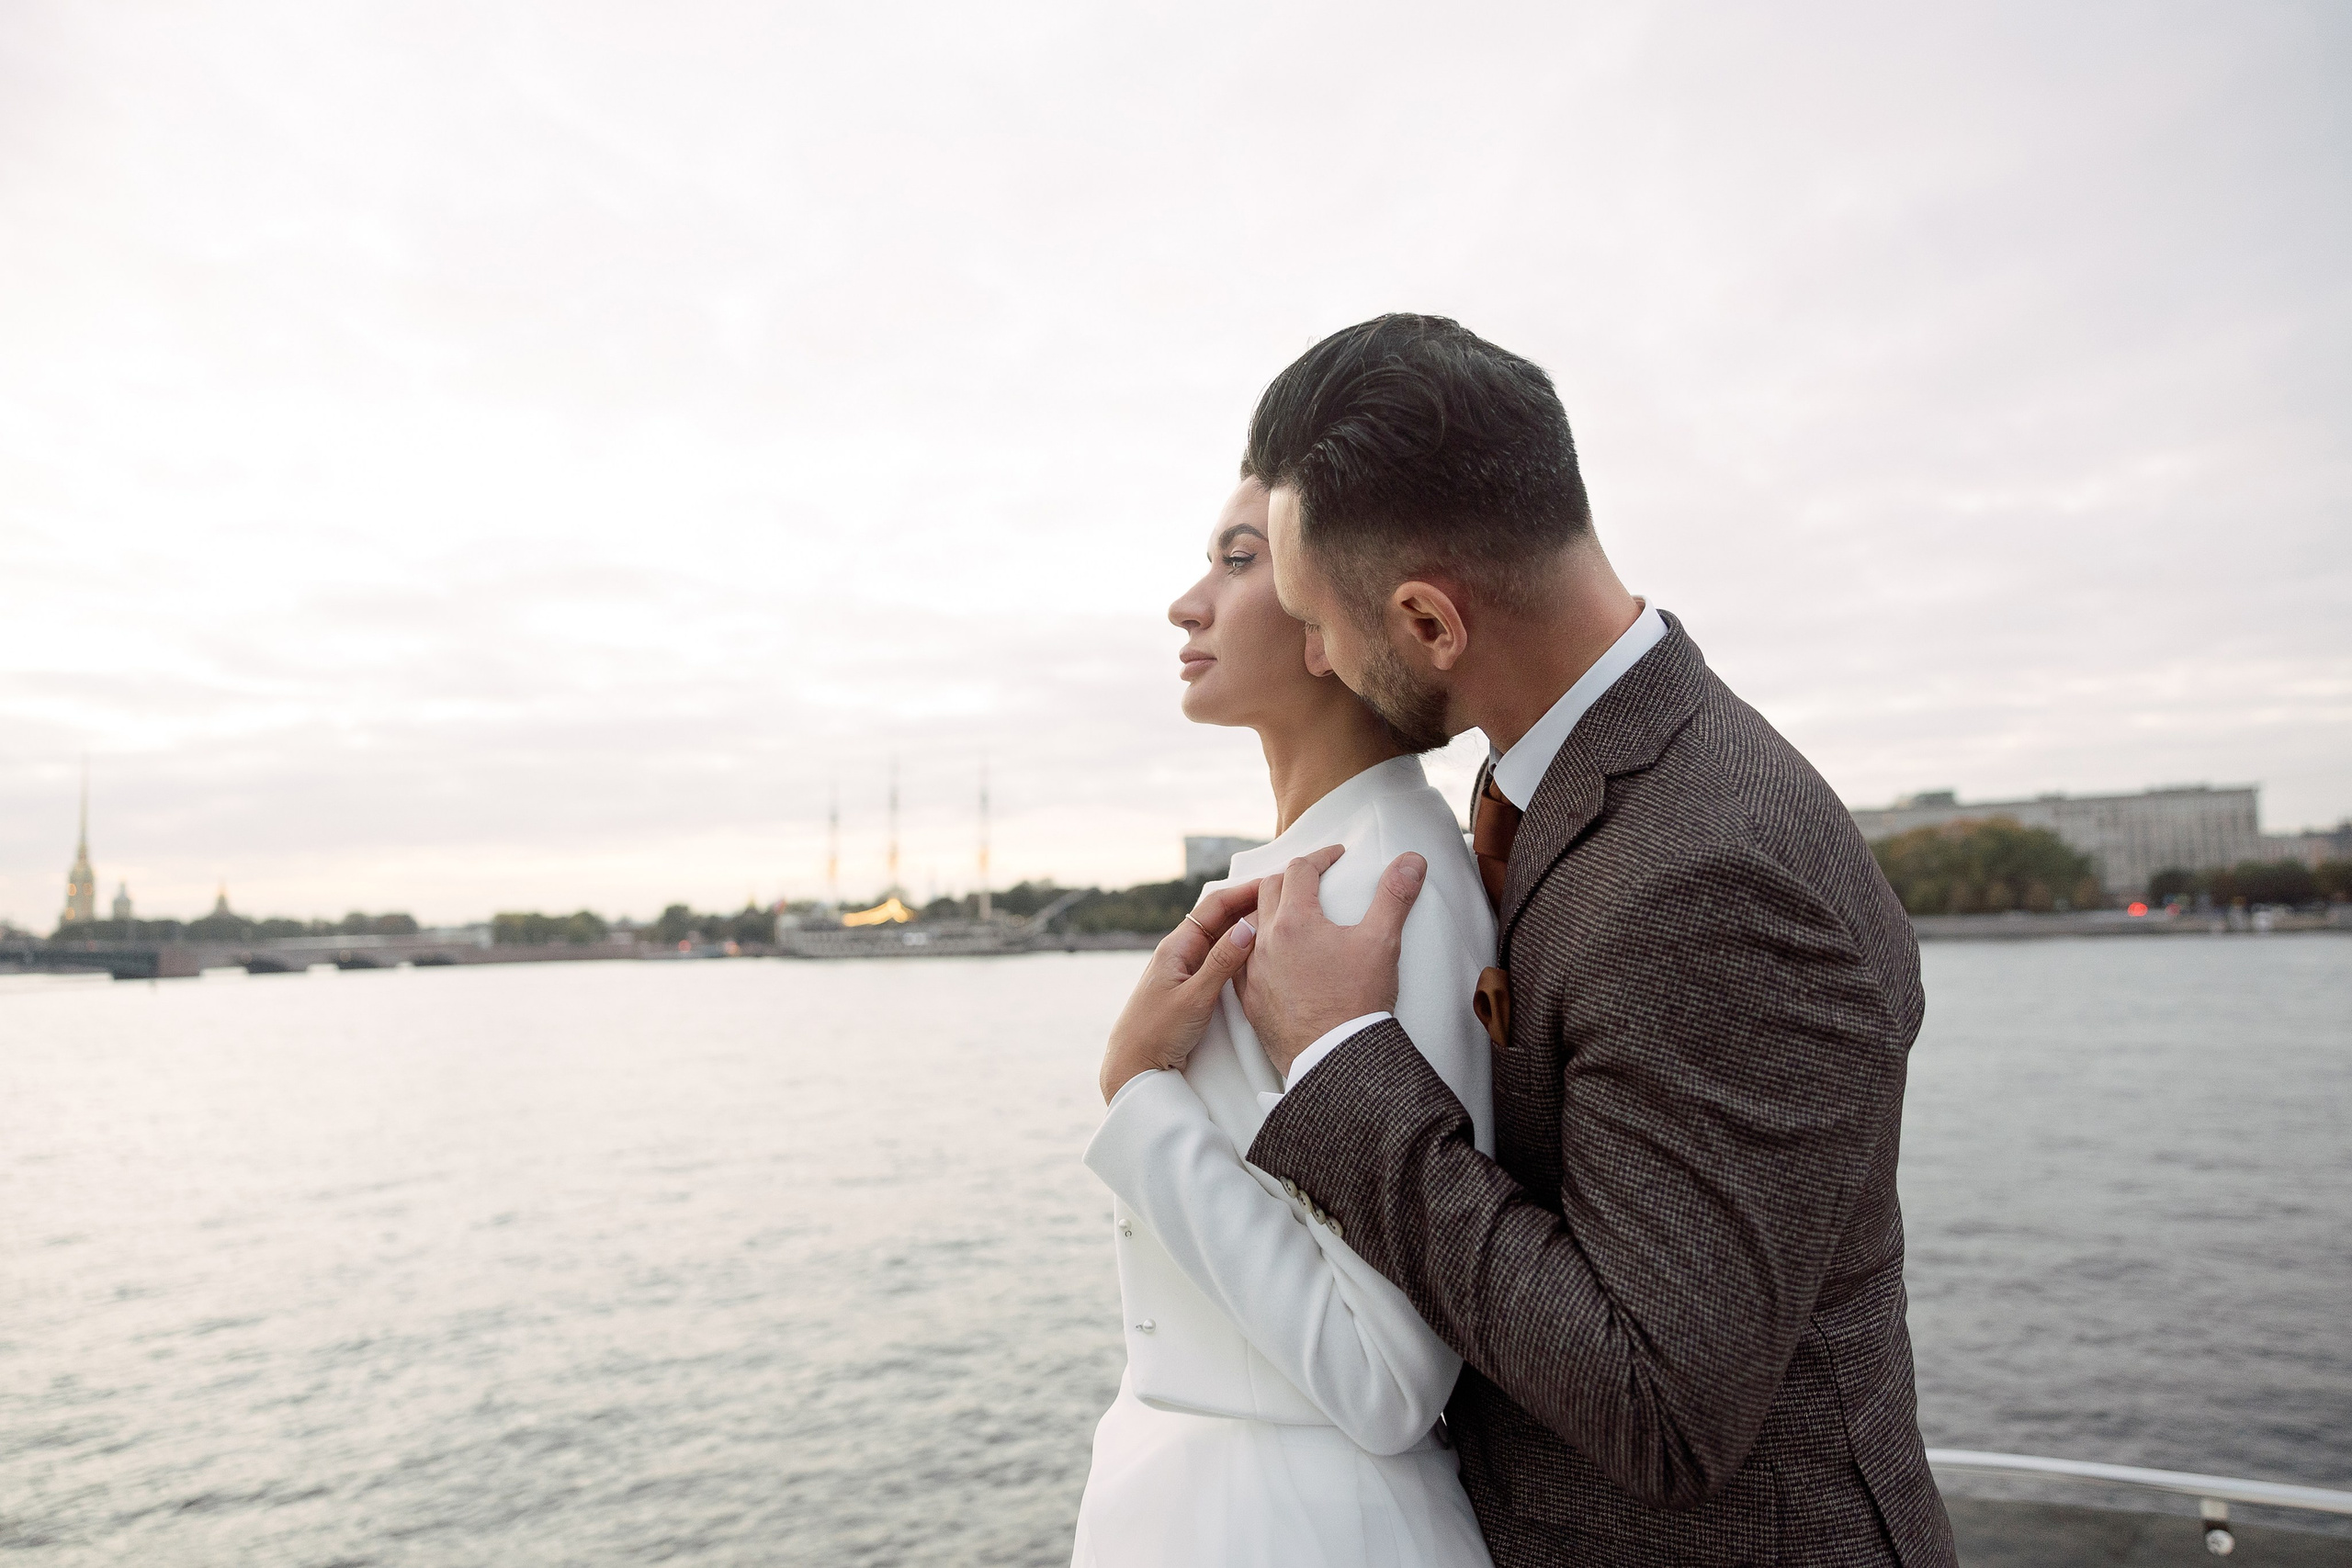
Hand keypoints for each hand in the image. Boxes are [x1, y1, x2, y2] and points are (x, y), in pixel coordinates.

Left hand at [1097, 871, 1281, 1102]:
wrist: (1133, 1066)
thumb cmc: (1155, 1032)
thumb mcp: (1194, 997)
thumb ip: (1221, 963)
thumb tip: (1249, 927)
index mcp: (1177, 946)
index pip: (1215, 906)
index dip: (1244, 891)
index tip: (1274, 882)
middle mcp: (1182, 952)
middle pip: (1221, 918)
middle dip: (1250, 905)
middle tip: (1283, 898)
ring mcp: (1187, 970)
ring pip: (1222, 940)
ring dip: (1247, 928)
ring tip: (1279, 920)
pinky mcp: (1193, 989)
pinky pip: (1220, 961)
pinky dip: (1240, 952)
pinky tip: (1260, 955)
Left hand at [1237, 848, 1426, 1078]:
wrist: (1335, 1059)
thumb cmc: (1358, 1000)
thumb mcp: (1382, 942)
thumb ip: (1395, 895)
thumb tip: (1412, 859)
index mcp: (1294, 921)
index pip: (1300, 870)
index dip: (1320, 857)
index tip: (1336, 856)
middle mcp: (1264, 941)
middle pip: (1269, 891)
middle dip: (1291, 877)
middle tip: (1312, 878)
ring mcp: (1253, 972)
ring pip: (1251, 925)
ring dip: (1268, 910)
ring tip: (1289, 911)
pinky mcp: (1249, 1000)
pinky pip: (1242, 961)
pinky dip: (1255, 947)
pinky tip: (1270, 953)